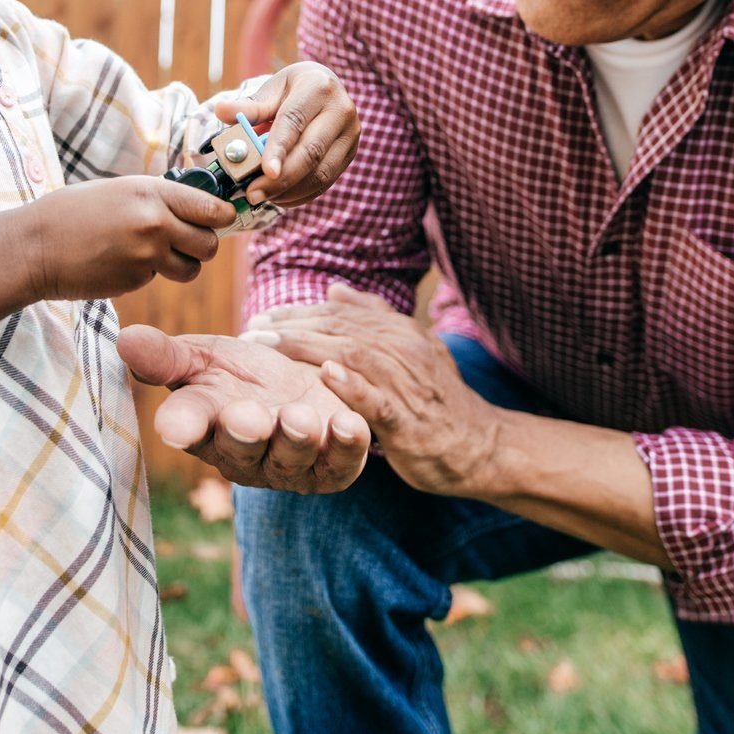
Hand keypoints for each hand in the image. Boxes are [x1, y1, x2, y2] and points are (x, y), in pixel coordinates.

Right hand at [24, 176, 236, 300]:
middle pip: (209, 244)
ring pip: (190, 269)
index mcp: (152, 193)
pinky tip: (118, 262)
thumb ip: (159, 198)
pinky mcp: (134, 281)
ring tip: (152, 254)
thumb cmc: (75, 212)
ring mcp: (145, 256)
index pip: (212, 208)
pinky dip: (145, 274)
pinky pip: (157, 278)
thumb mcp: (121, 190)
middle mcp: (154, 223)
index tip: (220, 219)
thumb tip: (198, 206)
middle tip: (185, 241)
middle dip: (202, 246)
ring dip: (179, 265)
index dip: (222, 216)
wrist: (36, 246)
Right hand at [119, 325, 370, 493]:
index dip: (184, 426)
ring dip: (297, 439)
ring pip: (291, 459)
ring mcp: (289, 465)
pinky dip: (348, 444)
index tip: (178, 426)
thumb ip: (167, 355)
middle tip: (248, 416)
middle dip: (245, 433)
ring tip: (301, 416)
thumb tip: (123, 338)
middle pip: (241, 450)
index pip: (188, 426)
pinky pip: (341, 463)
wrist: (299, 387)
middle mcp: (244, 454)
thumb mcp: (203, 358)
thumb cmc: (241, 376)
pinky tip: (350, 422)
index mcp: (204, 426)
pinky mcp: (333, 467)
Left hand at [213, 62, 356, 206]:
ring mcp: (350, 136)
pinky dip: (299, 195)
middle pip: (311, 152)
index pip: (295, 121)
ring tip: (261, 197)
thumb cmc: (293, 90)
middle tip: (253, 194)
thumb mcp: (272, 89)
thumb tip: (221, 111)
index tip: (265, 171)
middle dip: (280, 179)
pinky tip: (278, 197)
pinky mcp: (349, 156)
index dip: (279, 148)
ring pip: (320, 174)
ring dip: (288, 191)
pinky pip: (325, 183)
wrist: (325, 88)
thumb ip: (249, 106)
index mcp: (319, 87)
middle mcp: (341, 111)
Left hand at [249, 283, 503, 497]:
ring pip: (353, 354)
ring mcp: (409, 382)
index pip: (340, 312)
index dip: (297, 313)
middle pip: (340, 327)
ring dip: (307, 348)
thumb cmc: (437, 400)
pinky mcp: (411, 420)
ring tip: (270, 346)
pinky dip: (352, 384)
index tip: (260, 319)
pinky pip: (378, 398)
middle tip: (251, 332)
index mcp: (399, 331)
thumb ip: (373, 318)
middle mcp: (404, 348)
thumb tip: (334, 288)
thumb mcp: (411, 350)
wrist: (482, 445)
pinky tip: (326, 375)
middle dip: (291, 327)